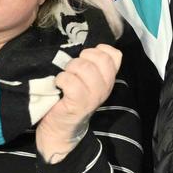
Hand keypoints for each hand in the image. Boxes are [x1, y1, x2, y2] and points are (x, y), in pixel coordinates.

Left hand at [36, 45, 122, 161]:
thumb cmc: (70, 98)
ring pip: (85, 68)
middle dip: (82, 58)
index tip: (85, 59)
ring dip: (69, 69)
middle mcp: (105, 87)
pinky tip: (58, 85)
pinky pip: (71, 82)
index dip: (98, 51)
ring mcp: (93, 96)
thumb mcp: (86, 80)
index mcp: (108, 79)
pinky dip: (62, 80)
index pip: (114, 55)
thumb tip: (87, 44)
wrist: (60, 129)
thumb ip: (91, 64)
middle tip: (72, 69)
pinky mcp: (77, 104)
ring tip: (64, 78)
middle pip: (100, 58)